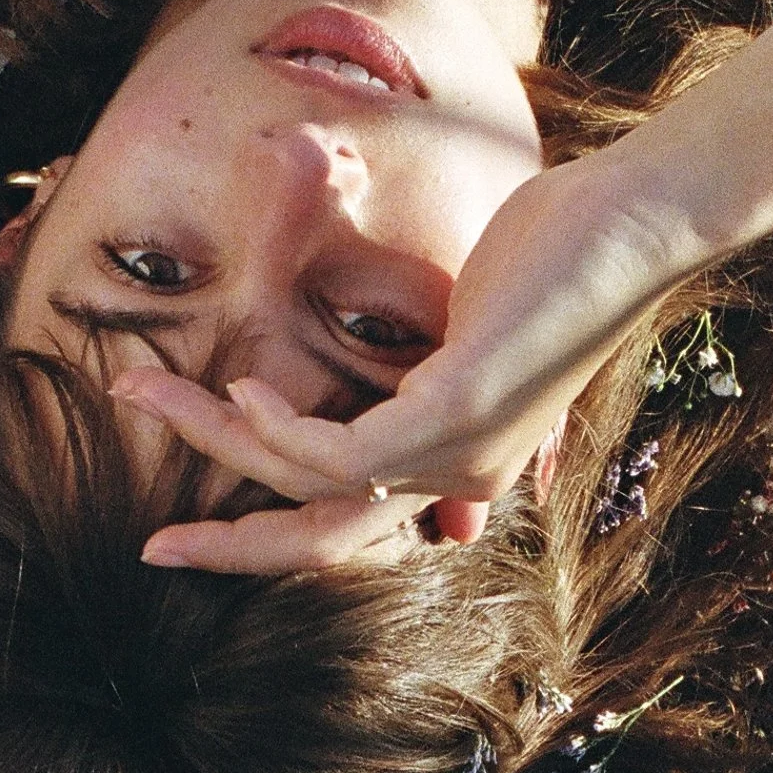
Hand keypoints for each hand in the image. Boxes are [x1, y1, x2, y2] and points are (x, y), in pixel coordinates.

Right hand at [113, 142, 691, 573]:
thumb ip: (408, 368)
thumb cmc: (550, 256)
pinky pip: (340, 453)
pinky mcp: (457, 416)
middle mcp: (460, 478)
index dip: (260, 528)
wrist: (626, 223)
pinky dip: (278, 427)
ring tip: (146, 391)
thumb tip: (374, 383)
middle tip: (150, 549)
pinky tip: (239, 390)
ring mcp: (461, 455)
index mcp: (458, 462)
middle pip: (320, 543)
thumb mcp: (461, 324)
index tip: (183, 520)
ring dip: (217, 441)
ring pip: (311, 486)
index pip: (342, 522)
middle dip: (227, 546)